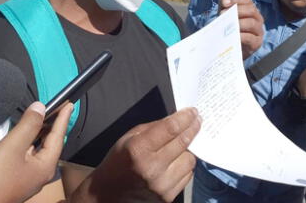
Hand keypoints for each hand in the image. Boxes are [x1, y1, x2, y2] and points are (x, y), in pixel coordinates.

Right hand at [0, 102, 72, 202]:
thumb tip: (40, 107)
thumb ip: (27, 126)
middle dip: (52, 125)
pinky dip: (26, 143)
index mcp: (45, 166)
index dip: (63, 118)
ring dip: (38, 133)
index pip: (58, 136)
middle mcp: (40, 173)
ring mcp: (27, 178)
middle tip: (56, 107)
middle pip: (49, 144)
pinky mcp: (13, 179)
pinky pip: (24, 156)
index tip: (69, 104)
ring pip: (36, 150)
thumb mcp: (12, 147)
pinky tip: (19, 136)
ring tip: (40, 117)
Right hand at [71, 108, 200, 202]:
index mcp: (138, 149)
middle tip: (197, 120)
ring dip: (187, 150)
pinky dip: (184, 166)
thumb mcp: (130, 137)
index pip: (171, 128)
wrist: (108, 193)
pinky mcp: (168, 197)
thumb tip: (178, 118)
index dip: (185, 117)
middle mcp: (152, 168)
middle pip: (183, 143)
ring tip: (181, 146)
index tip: (193, 111)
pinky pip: (187, 175)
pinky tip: (176, 161)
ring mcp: (161, 185)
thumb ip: (155, 127)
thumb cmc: (119, 161)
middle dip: (192, 128)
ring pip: (189, 160)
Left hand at [219, 0, 263, 58]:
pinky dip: (241, 35)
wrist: (231, 49)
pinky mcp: (256, 43)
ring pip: (252, 23)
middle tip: (222, 14)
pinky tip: (232, 35)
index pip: (247, 0)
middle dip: (236, 10)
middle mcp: (257, 19)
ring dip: (238, 22)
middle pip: (251, 10)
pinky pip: (250, 38)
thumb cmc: (230, 29)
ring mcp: (258, 31)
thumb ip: (224, 4)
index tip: (224, 2)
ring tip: (227, 24)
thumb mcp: (225, 15)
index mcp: (251, 10)